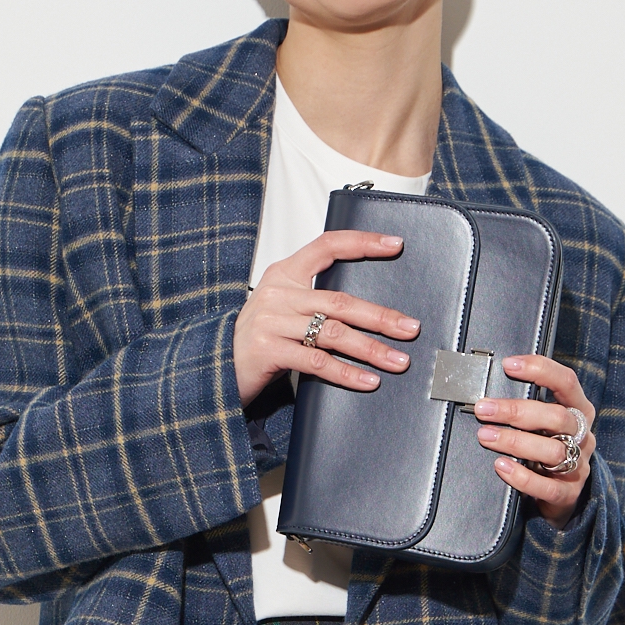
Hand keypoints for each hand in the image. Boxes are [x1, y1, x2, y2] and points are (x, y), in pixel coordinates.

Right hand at [234, 229, 418, 410]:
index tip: (394, 245)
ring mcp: (273, 322)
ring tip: (397, 360)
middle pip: (340, 300)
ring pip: (334, 332)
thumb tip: (365, 313)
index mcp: (284, 274)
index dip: (362, 243)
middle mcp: (279, 293)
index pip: (327, 246)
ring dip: (371, 349)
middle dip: (381, 316)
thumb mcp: (282, 309)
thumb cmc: (255, 338)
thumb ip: (314, 301)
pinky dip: (346, 373)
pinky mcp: (269, 350)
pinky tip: (367, 381)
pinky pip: (317, 362)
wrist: (214, 367)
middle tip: (409, 328)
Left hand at [475, 356, 595, 526]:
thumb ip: (528, 408)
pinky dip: (522, 476)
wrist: (559, 497)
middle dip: (518, 410)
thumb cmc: (545, 450)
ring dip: (516, 441)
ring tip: (486, 436)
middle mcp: (582, 436)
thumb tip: (489, 392)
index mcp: (579, 411)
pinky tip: (501, 466)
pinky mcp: (567, 494)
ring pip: (553, 450)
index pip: (567, 382)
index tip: (509, 365)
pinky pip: (547, 486)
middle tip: (485, 409)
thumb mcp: (543, 425)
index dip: (540, 370)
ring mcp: (578, 466)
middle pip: (558, 417)